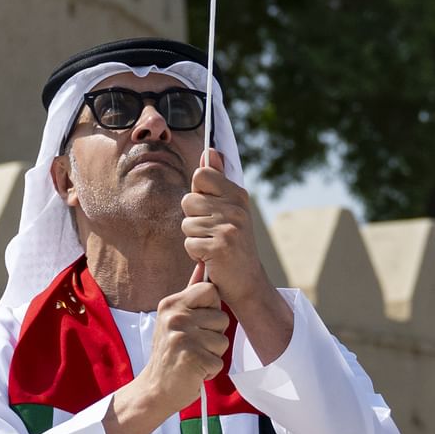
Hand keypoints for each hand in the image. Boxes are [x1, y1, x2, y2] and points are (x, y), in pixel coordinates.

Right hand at [105, 281, 233, 433]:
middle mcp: (175, 317)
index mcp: (171, 304)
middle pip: (222, 318)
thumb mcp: (174, 319)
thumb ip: (191, 294)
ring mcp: (183, 338)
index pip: (211, 290)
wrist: (155, 388)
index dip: (212, 308)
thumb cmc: (170, 353)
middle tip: (193, 346)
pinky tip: (193, 371)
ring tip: (192, 358)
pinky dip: (210, 370)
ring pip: (223, 341)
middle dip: (214, 335)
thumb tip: (203, 263)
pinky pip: (219, 361)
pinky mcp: (192, 359)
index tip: (198, 322)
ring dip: (212, 354)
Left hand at [184, 151, 291, 361]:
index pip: (202, 175)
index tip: (211, 208)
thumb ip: (217, 182)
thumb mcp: (230, 210)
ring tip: (212, 245)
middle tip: (211, 233)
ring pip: (186, 223)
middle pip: (188, 200)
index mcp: (238, 195)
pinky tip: (211, 258)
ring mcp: (229, 228)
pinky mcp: (219, 247)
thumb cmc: (234, 244)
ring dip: (194, 238)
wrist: (248, 282)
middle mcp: (236, 208)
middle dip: (193, 219)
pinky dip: (195, 254)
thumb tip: (210, 151)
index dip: (198, 193)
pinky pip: (189, 242)